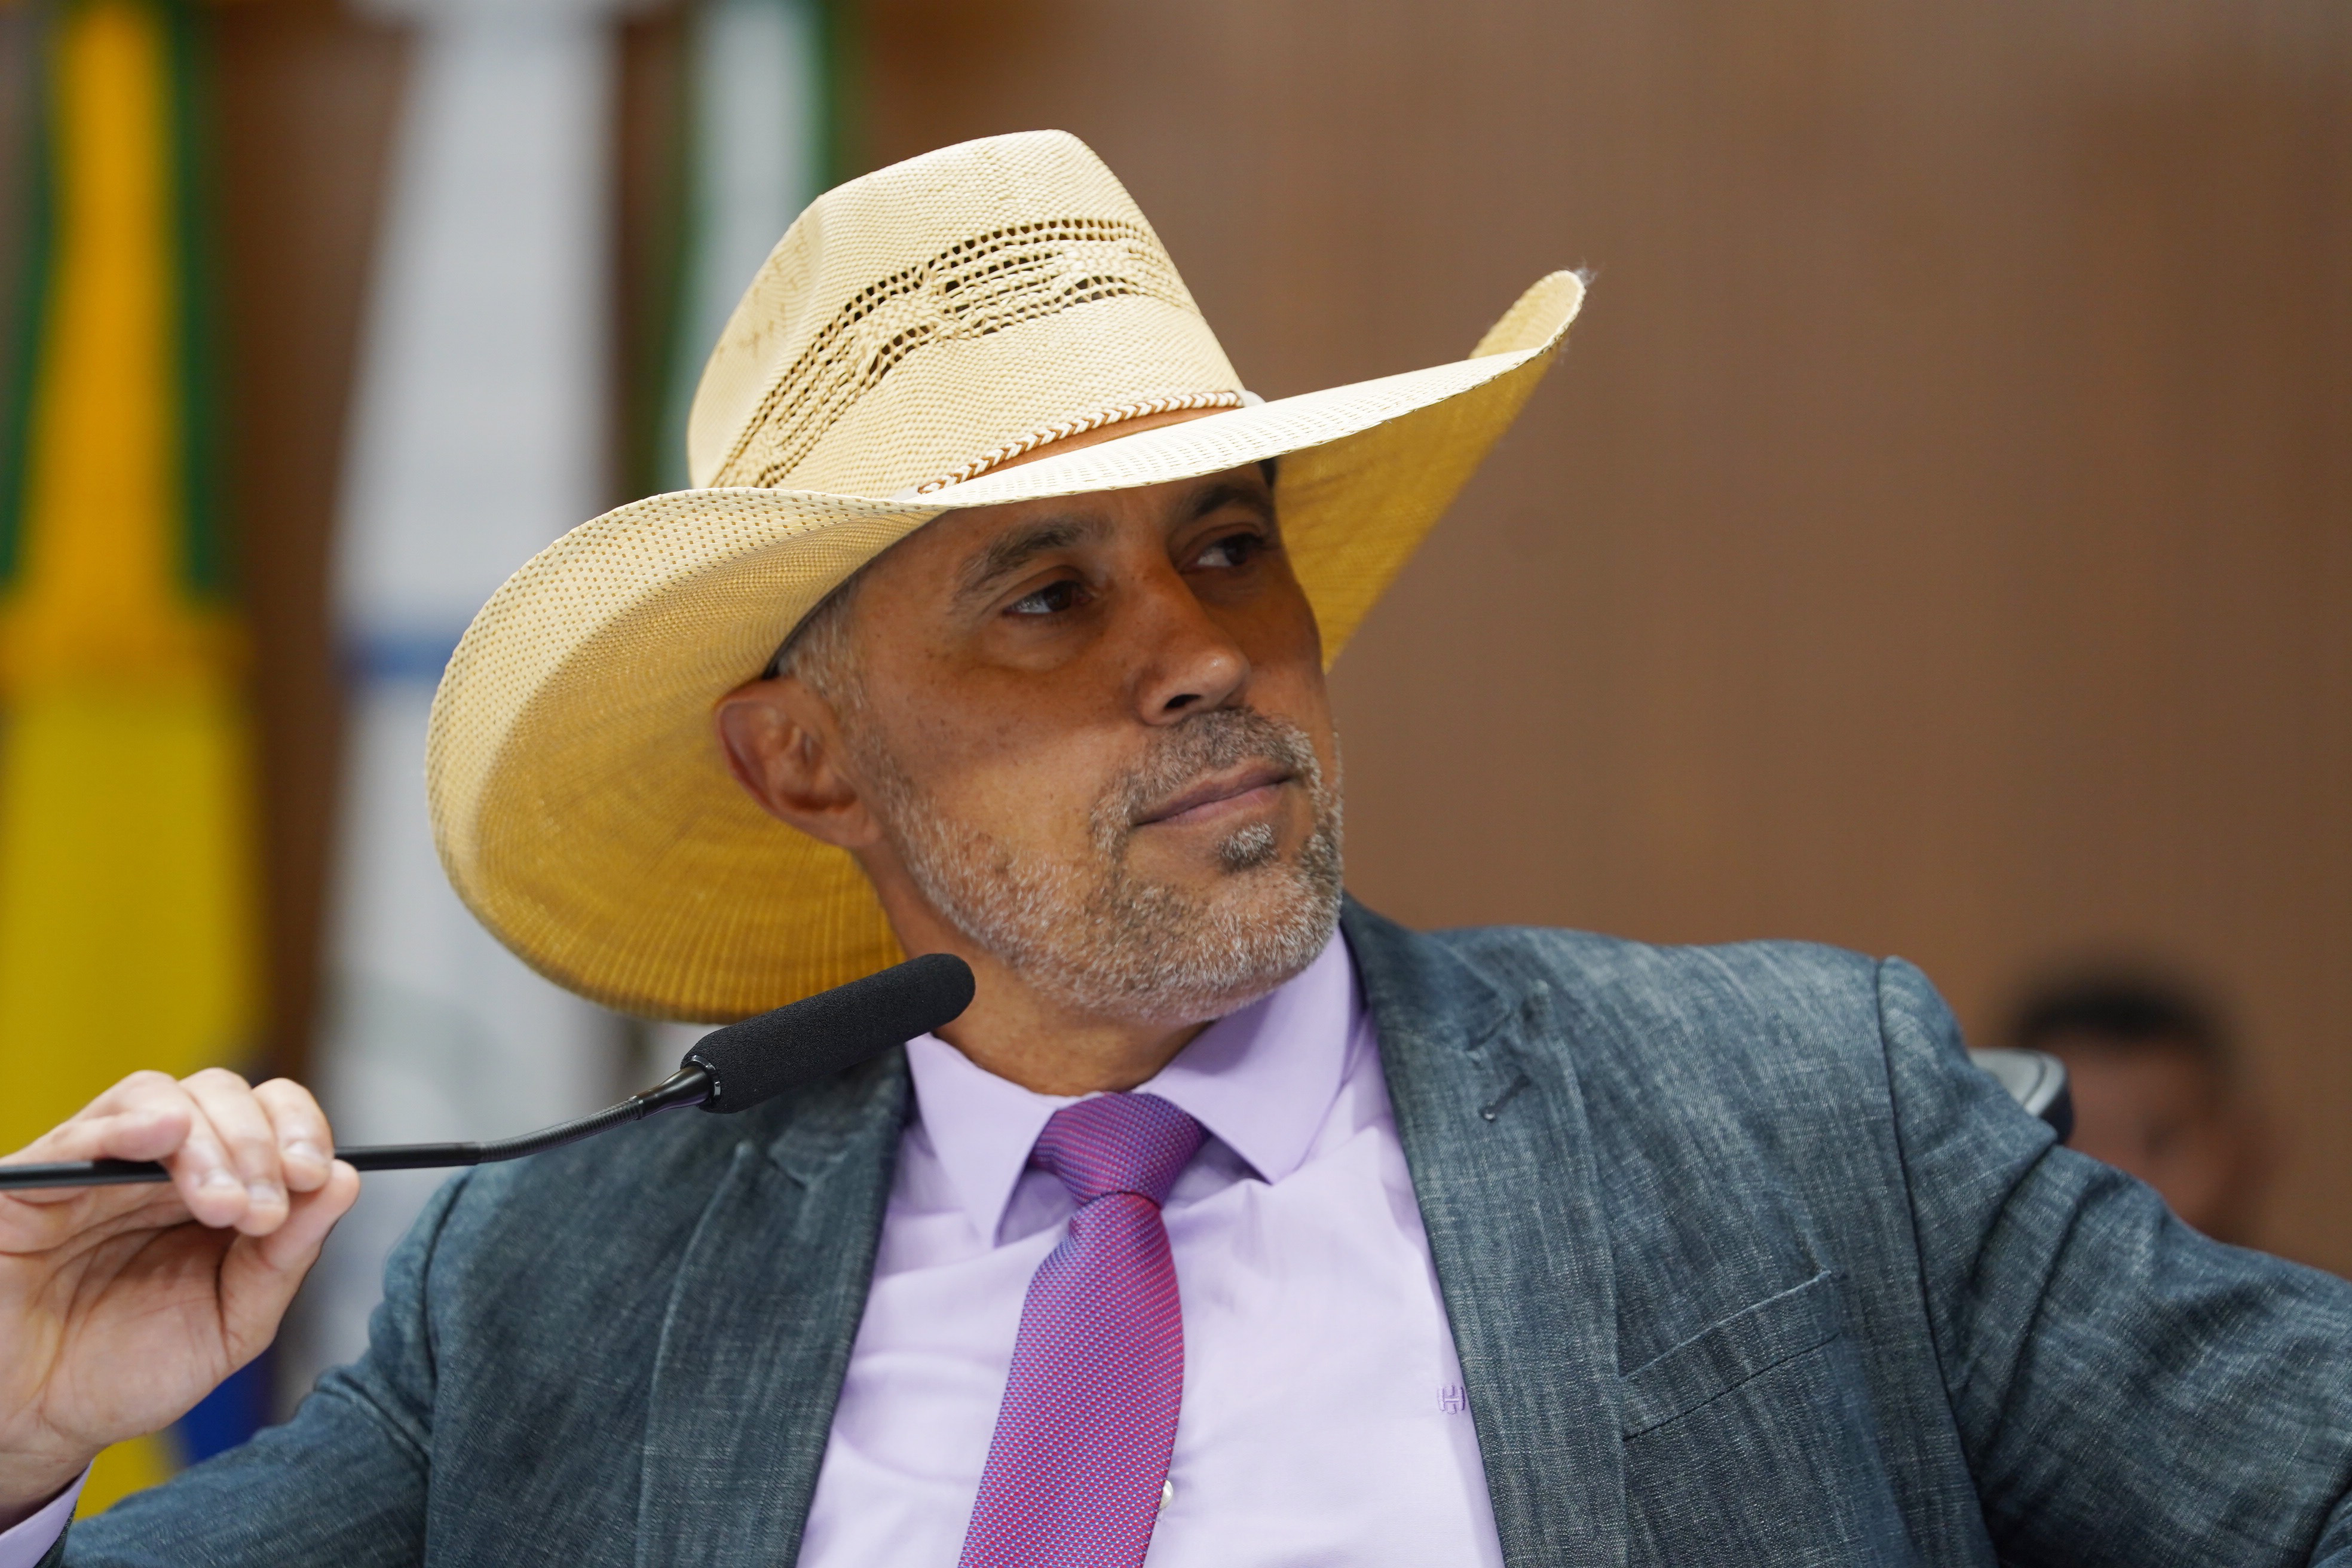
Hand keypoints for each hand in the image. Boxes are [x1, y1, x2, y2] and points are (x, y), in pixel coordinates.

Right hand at [0, 1070, 359, 1522]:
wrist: (37, 1426)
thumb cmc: (130, 1371)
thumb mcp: (232, 1321)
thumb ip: (286, 1256)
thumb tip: (344, 1180)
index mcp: (213, 1186)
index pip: (269, 1116)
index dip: (301, 1130)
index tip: (314, 1177)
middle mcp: (155, 1167)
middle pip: (220, 1095)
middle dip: (258, 1144)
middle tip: (261, 1211)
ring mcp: (92, 1169)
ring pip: (157, 1098)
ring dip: (208, 1141)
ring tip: (223, 1204)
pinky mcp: (28, 1188)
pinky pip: (76, 1136)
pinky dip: (125, 1125)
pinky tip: (160, 1134)